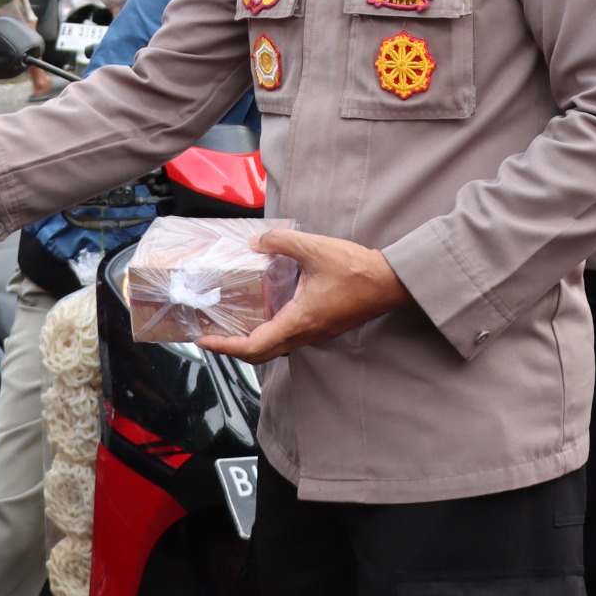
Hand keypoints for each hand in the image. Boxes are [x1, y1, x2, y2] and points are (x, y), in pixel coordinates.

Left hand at [196, 229, 411, 362]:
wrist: (390, 283)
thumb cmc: (357, 270)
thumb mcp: (315, 248)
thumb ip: (281, 242)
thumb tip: (257, 242)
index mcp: (299, 321)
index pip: (254, 346)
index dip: (226, 347)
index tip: (205, 341)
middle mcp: (306, 334)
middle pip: (261, 354)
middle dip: (233, 349)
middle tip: (212, 337)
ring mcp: (316, 333)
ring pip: (276, 347)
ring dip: (252, 342)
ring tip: (233, 326)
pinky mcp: (324, 327)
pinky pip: (290, 337)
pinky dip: (270, 332)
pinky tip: (265, 312)